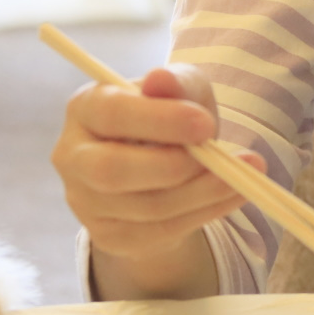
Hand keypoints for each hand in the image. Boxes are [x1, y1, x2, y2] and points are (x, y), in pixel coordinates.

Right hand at [50, 64, 266, 299]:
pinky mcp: (108, 235)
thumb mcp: (183, 90)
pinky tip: (232, 195)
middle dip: (172, 166)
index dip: (158, 120)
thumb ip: (176, 84)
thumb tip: (161, 79)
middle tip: (218, 157)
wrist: (167, 166)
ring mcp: (85, 201)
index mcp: (85, 108)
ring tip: (241, 176)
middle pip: (111, 170)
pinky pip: (160, 231)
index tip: (204, 124)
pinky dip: (204, 213)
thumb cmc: (171, 117)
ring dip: (201, 193)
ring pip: (145, 206)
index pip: (111, 114)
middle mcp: (72, 156)